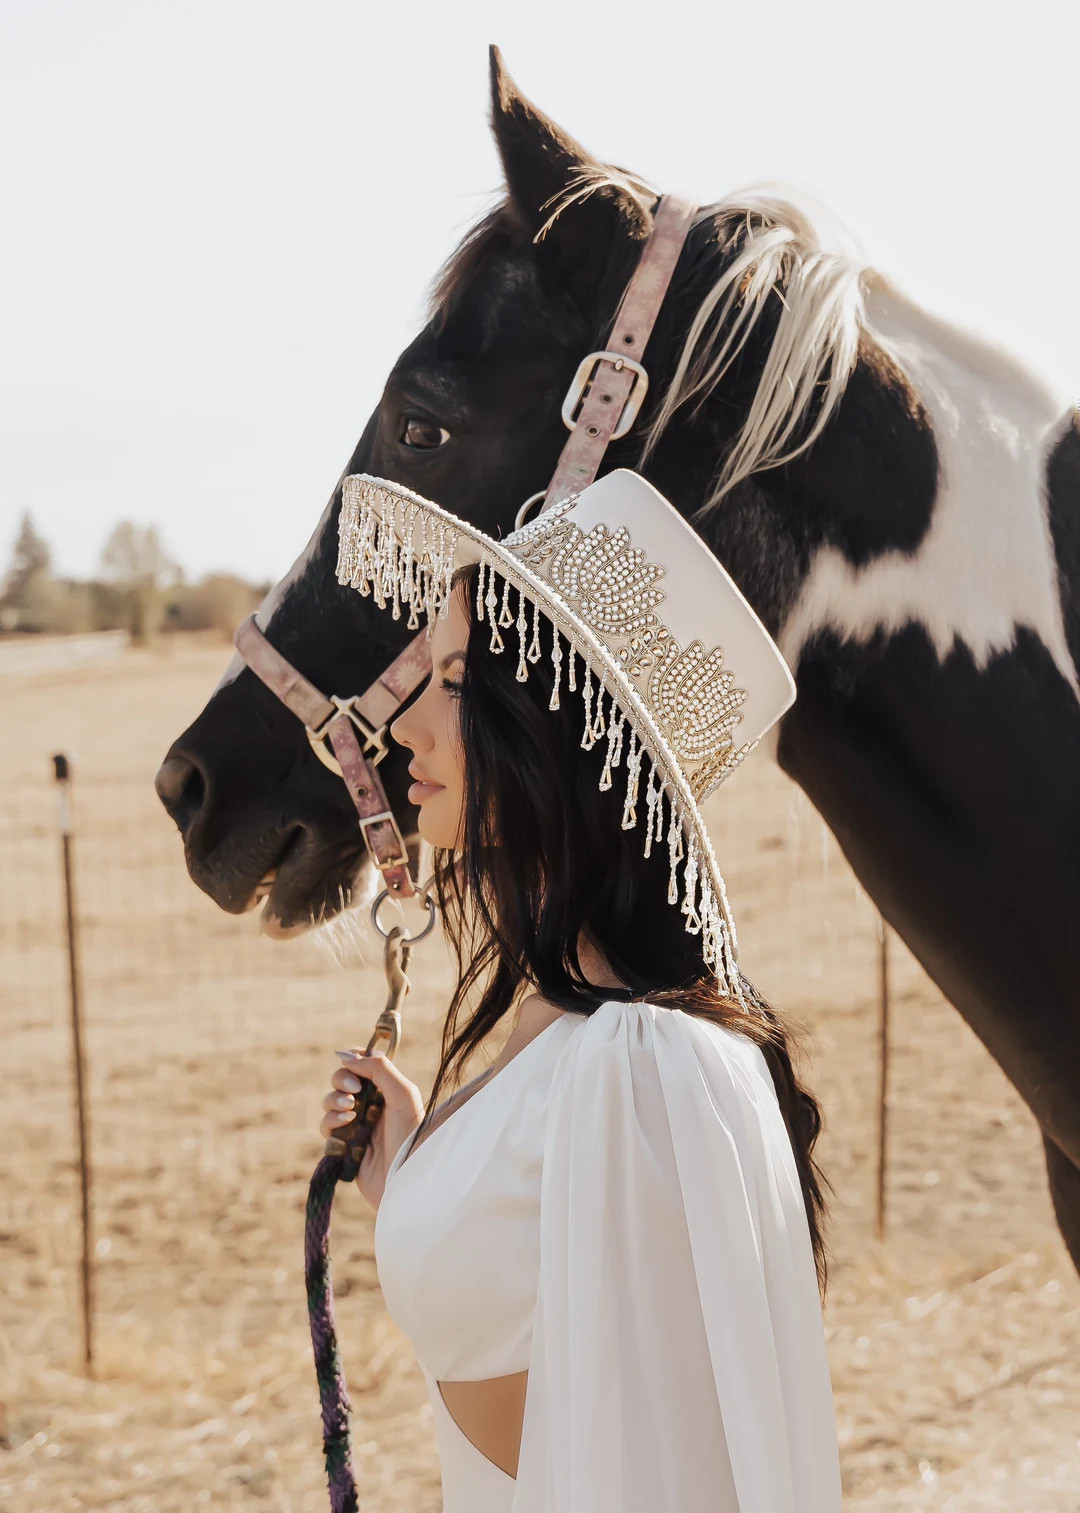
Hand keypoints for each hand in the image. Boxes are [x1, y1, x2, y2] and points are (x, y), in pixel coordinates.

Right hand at [321, 1050, 424, 1209]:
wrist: (404, 1179)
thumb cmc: (410, 1134)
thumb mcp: (402, 1094)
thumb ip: (377, 1068)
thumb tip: (344, 1055)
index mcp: (387, 1089)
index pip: (362, 1063)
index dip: (352, 1060)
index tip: (352, 1066)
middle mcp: (371, 1104)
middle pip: (341, 1080)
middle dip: (341, 1082)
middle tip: (354, 1093)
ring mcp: (356, 1125)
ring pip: (330, 1103)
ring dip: (334, 1103)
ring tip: (350, 1114)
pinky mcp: (344, 1147)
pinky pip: (327, 1129)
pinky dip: (331, 1126)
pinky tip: (345, 1131)